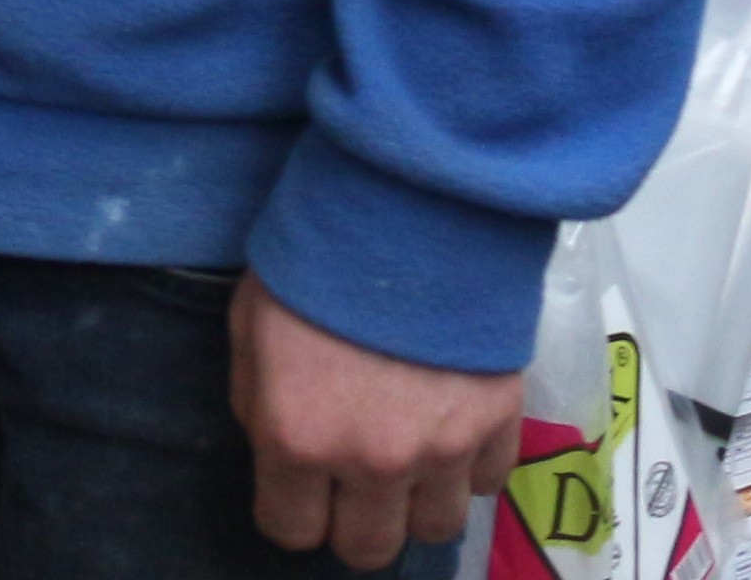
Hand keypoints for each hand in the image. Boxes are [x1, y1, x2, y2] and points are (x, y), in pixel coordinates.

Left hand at [231, 275, 523, 569]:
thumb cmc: (314, 258)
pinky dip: (468, 464)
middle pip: (368, 549)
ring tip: (408, 451)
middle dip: (354, 519)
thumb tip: (278, 449)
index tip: (298, 483)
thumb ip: (258, 404)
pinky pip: (486, 483)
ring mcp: (443, 448)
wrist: (408, 204)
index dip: (291, 507)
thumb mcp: (251, 327)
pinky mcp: (499, 423)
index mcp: (298, 438)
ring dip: (416, 499)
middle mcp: (372, 461)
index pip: (290, 530)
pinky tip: (449, 422)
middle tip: (354, 476)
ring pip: (434, 527)